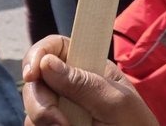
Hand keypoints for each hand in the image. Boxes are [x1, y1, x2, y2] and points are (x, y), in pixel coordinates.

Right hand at [22, 35, 158, 125]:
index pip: (56, 46)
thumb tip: (46, 62)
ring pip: (31, 106)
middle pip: (36, 79)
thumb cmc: (133, 124)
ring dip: (42, 120)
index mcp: (89, 66)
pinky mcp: (52, 124)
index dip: (38, 54)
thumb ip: (84, 83)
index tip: (32, 74)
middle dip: (40, 100)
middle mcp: (70, 83)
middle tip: (60, 123)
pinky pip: (32, 125)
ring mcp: (59, 105)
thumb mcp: (114, 102)